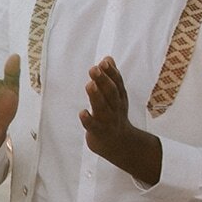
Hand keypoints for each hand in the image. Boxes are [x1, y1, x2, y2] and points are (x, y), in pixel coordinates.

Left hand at [78, 57, 161, 186]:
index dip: (111, 72)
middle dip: (103, 80)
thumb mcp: (116, 96)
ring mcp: (108, 121)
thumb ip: (111, 77)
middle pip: (111, 93)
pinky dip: (88, 120)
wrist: (119, 144)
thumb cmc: (114, 115)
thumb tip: (108, 58)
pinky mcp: (99, 132)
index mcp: (119, 98)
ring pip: (103, 108)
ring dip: (96, 96)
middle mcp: (115, 108)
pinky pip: (93, 126)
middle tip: (94, 69)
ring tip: (89, 85)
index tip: (104, 61)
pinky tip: (82, 113)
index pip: (117, 83)